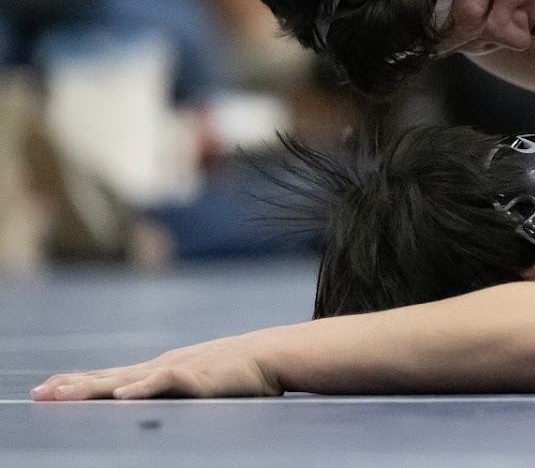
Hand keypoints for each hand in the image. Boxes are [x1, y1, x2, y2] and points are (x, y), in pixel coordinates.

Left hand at [32, 334, 281, 400]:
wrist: (270, 355)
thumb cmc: (238, 374)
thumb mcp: (197, 383)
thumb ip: (174, 392)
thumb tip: (152, 405)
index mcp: (158, 370)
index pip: (110, 377)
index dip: (79, 382)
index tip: (47, 389)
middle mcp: (159, 368)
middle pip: (108, 378)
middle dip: (72, 387)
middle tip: (38, 394)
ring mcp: (176, 369)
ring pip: (128, 380)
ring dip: (94, 389)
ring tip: (64, 396)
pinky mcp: (197, 377)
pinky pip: (165, 383)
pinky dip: (143, 389)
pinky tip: (124, 396)